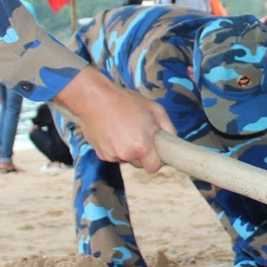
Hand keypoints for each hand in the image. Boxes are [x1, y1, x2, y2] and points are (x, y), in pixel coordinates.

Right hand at [54, 68, 174, 171]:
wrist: (94, 99)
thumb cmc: (126, 102)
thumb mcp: (155, 109)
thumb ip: (168, 128)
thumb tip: (171, 141)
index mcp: (142, 146)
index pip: (154, 167)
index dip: (157, 160)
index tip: (156, 151)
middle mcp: (126, 154)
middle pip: (140, 164)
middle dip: (143, 153)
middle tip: (139, 134)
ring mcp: (112, 156)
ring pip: (127, 159)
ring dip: (128, 150)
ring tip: (124, 129)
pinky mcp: (101, 154)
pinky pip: (114, 155)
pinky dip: (115, 147)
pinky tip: (113, 131)